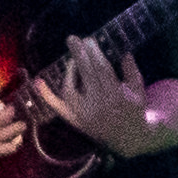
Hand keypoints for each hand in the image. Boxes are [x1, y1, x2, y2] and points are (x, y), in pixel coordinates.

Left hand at [25, 38, 177, 150]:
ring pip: (70, 89)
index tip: (89, 40)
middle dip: (79, 55)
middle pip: (86, 75)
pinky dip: (47, 95)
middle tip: (73, 39)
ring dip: (69, 71)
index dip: (94, 54)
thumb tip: (124, 51)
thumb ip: (132, 71)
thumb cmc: (134, 111)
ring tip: (72, 59)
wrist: (127, 139)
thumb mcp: (139, 91)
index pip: (102, 70)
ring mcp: (83, 114)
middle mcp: (98, 105)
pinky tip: (38, 81)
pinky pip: (58, 107)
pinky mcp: (74, 121)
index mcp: (116, 96)